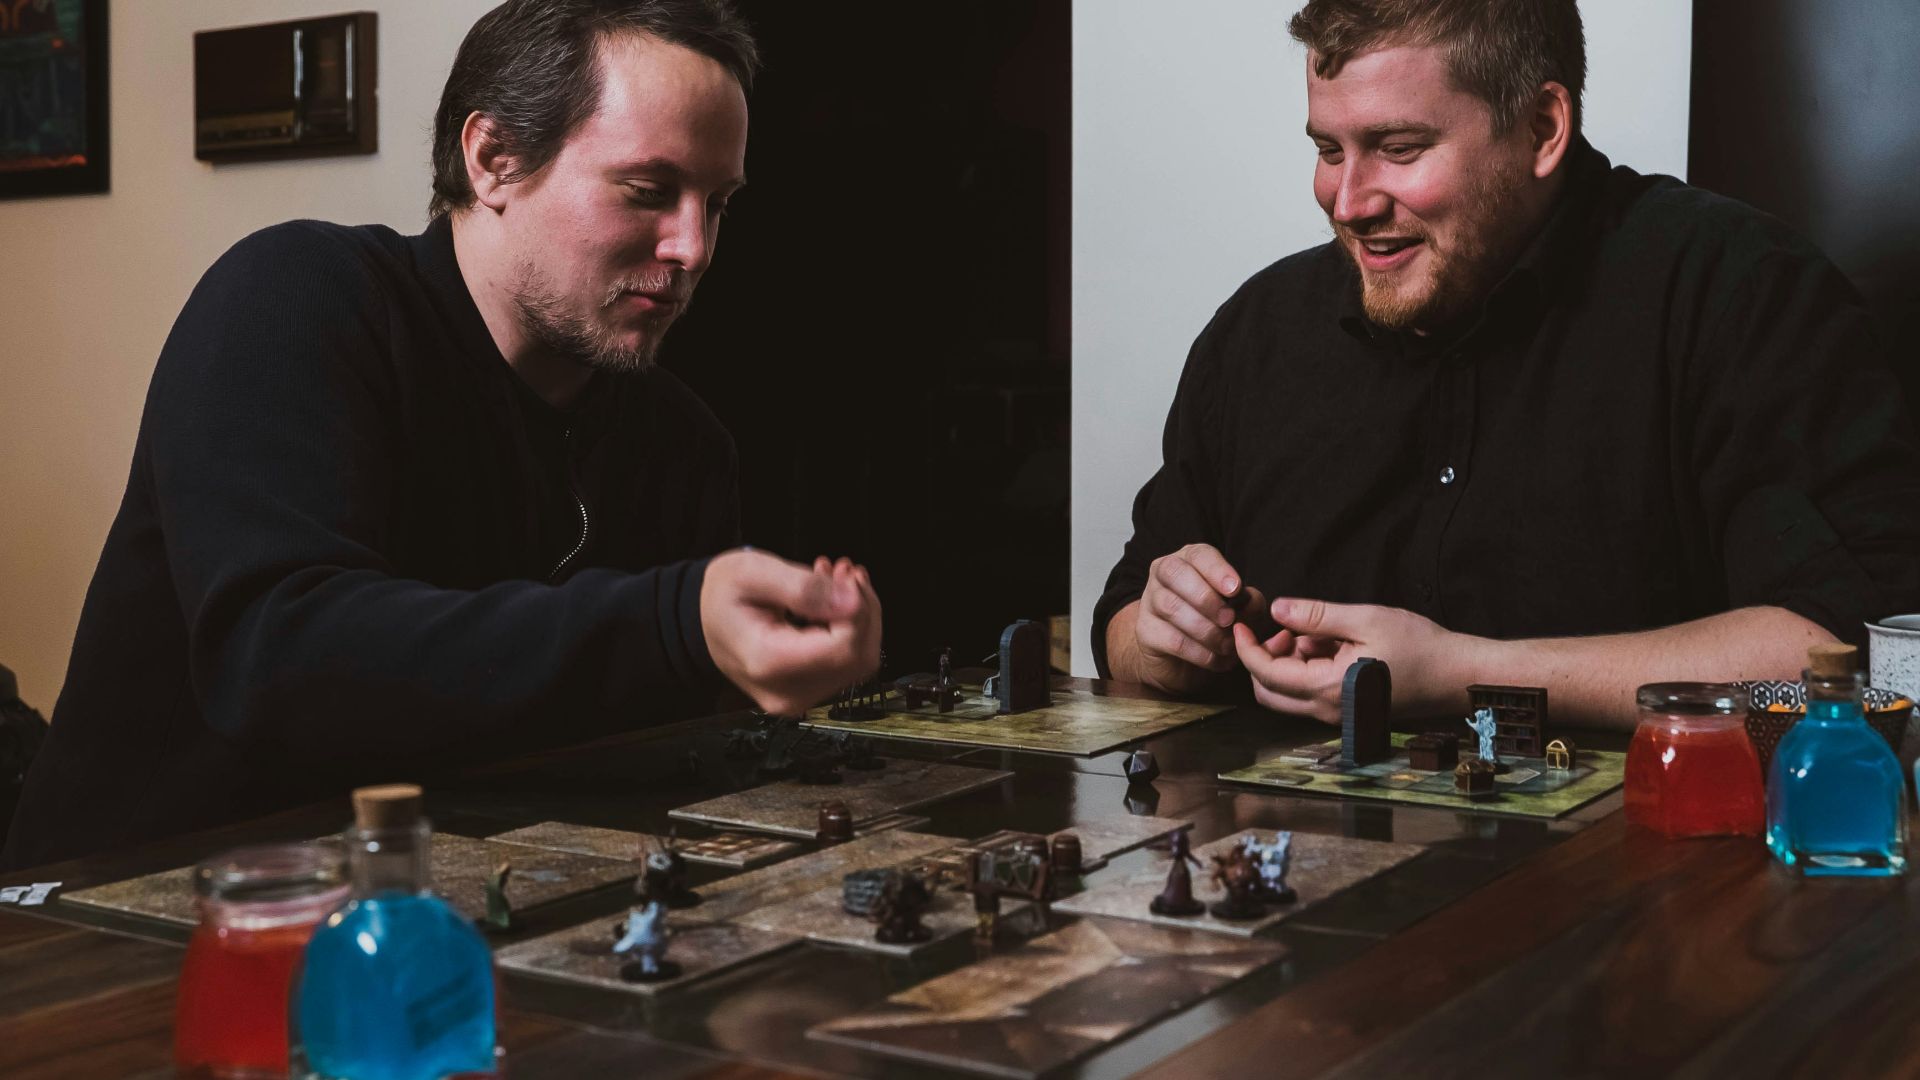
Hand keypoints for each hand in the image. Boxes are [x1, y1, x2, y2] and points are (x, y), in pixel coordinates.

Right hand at [701, 549, 881, 715]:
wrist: (702, 621)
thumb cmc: (722, 595)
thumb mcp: (754, 573)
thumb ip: (804, 588)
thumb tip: (852, 602)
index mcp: (768, 662)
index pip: (842, 648)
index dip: (858, 609)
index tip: (845, 575)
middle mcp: (785, 691)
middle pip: (857, 658)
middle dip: (862, 610)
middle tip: (842, 570)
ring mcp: (797, 697)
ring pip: (859, 661)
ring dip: (858, 617)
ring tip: (835, 580)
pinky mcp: (806, 692)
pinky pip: (847, 664)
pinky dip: (849, 629)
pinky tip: (833, 602)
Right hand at [1130, 543, 1265, 690]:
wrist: (1183, 658)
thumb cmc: (1214, 622)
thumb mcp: (1239, 608)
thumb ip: (1249, 601)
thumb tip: (1249, 602)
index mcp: (1189, 560)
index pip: (1199, 555)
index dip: (1217, 570)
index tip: (1235, 589)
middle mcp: (1164, 574)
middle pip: (1175, 573)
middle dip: (1206, 598)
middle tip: (1229, 619)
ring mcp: (1150, 601)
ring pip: (1171, 607)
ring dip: (1205, 629)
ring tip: (1227, 645)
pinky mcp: (1145, 631)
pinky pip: (1172, 639)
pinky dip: (1199, 652)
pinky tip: (1216, 659)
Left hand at [1232, 597, 1469, 722]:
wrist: (1456, 676)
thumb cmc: (1419, 646)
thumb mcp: (1366, 619)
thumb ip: (1317, 616)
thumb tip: (1277, 609)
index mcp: (1327, 688)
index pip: (1266, 673)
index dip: (1246, 647)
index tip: (1240, 623)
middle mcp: (1327, 710)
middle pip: (1268, 692)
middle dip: (1264, 658)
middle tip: (1284, 628)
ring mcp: (1337, 715)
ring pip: (1288, 695)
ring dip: (1288, 664)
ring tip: (1317, 633)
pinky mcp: (1348, 712)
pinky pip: (1310, 695)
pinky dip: (1307, 670)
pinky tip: (1332, 646)